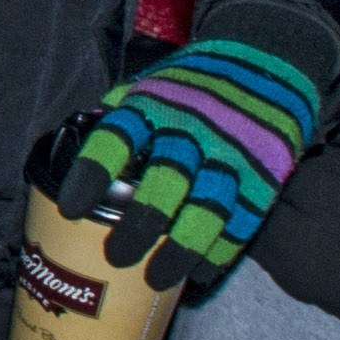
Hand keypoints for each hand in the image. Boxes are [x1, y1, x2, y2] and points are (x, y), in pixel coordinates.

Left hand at [39, 37, 328, 295]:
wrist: (269, 61)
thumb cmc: (194, 82)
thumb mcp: (153, 81)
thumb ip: (119, 113)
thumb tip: (73, 146)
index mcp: (154, 104)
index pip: (116, 139)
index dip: (91, 175)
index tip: (71, 209)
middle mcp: (192, 129)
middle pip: (163, 182)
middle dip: (138, 225)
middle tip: (116, 257)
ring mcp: (232, 153)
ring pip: (206, 209)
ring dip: (180, 249)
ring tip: (156, 278)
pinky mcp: (264, 175)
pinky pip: (243, 220)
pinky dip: (222, 250)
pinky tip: (202, 272)